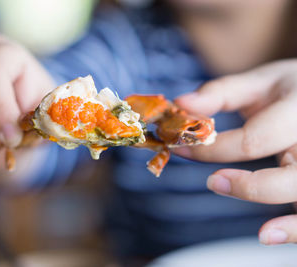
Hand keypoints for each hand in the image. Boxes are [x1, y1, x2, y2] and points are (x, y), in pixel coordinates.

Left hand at [173, 60, 296, 244]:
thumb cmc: (289, 90)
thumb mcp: (259, 82)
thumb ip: (220, 93)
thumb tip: (180, 104)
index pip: (255, 140)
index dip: (212, 148)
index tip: (180, 146)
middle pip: (292, 177)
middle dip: (250, 187)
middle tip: (213, 182)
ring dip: (287, 221)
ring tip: (262, 233)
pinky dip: (296, 230)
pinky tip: (271, 235)